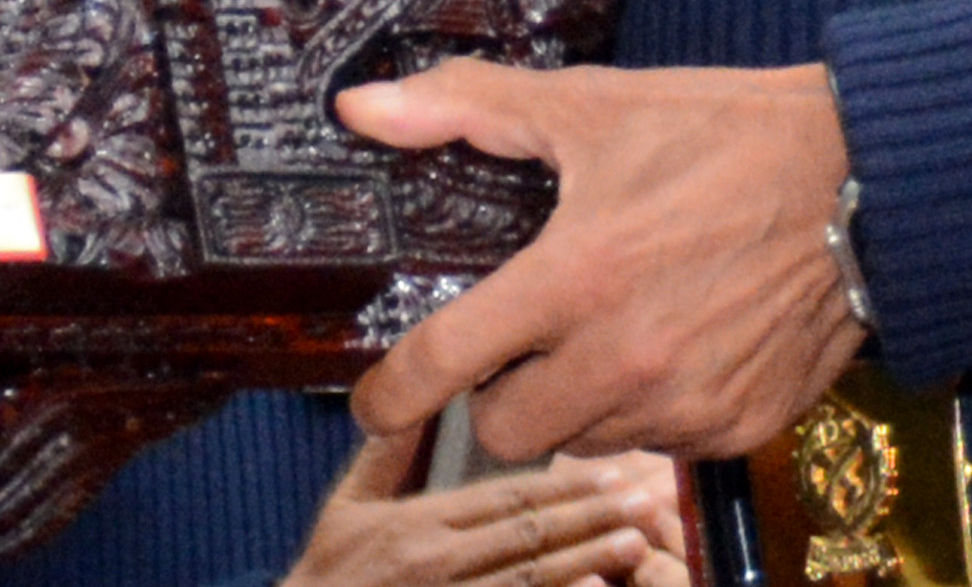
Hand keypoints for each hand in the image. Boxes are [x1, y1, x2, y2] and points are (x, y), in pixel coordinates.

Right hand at [291, 445, 692, 586]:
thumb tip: (413, 403)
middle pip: (531, 535)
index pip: (506, 498)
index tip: (611, 472)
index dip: (564, 485)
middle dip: (593, 517)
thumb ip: (383, 458)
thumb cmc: (327, 576)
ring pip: (535, 580)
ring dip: (591, 561)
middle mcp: (440, 563)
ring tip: (637, 543)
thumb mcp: (344, 509)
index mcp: (418, 524)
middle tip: (644, 500)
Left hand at [337, 60, 857, 465]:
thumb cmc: (722, 136)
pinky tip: (669, 348)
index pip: (449, 362)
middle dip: (497, 396)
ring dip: (575, 403)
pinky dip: (648, 409)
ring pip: (585, 441)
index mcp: (574, 279)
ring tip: (604, 333)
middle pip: (509, 432)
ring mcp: (686, 404)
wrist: (866, 180)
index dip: (394, 392)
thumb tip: (361, 108)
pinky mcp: (740, 428)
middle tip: (519, 345)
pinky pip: (661, 444)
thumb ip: (465, 107)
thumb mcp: (588, 106)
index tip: (373, 403)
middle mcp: (625, 358)